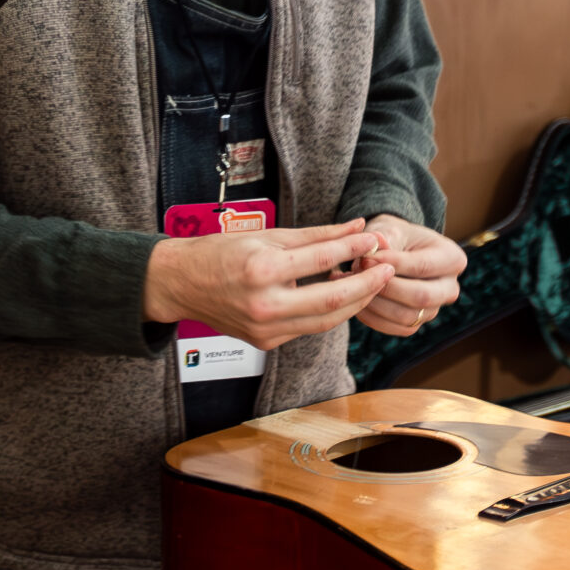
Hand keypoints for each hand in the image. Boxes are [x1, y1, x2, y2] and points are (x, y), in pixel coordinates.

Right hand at [144, 219, 396, 349]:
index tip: (374, 238)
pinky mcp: (266, 342)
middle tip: (388, 268)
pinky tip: (344, 297)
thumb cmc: (221, 252)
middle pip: (332, 300)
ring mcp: (265, 330)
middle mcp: (264, 305)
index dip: (353, 249)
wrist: (180, 284)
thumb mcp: (268, 235)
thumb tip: (357, 226)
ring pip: (326, 321)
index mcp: (262, 271)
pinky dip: (330, 313)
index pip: (322, 260)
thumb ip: (317, 235)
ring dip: (354, 303)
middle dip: (366, 285)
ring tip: (372, 284)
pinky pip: (308, 328)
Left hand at [354, 214, 466, 337]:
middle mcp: (450, 288)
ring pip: (407, 316)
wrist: (393, 252)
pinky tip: (356, 300)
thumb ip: (386, 236)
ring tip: (352, 285)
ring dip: (376, 303)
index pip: (423, 267)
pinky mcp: (416, 323)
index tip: (365, 258)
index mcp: (453, 259)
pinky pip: (395, 328)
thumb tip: (377, 242)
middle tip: (357, 274)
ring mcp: (434, 309)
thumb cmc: (395, 236)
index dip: (393, 264)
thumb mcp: (392, 228)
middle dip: (386, 288)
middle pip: (421, 297)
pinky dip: (373, 317)